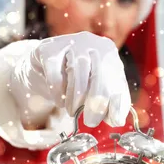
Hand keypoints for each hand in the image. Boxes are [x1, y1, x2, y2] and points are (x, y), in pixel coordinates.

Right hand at [11, 31, 130, 126]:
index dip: (115, 101)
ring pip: (78, 72)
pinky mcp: (48, 48)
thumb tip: (118, 120)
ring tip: (73, 112)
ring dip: (76, 99)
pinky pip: (55, 72)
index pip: (117, 79)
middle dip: (96, 104)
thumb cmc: (76, 81)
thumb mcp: (97, 89)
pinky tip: (60, 102)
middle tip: (91, 121)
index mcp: (109, 52)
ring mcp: (69, 42)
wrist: (44, 67)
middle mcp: (92, 42)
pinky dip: (58, 92)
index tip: (112, 121)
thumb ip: (110, 104)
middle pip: (100, 75)